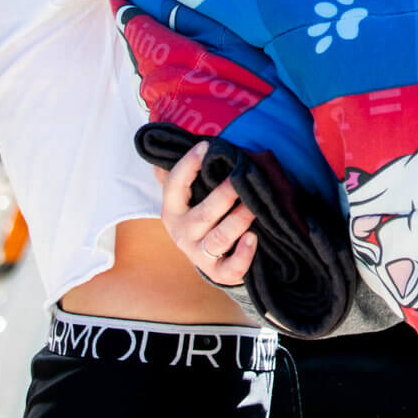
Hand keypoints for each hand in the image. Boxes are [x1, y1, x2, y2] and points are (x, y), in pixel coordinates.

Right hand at [155, 142, 257, 286]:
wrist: (212, 258)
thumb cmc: (202, 215)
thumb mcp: (187, 196)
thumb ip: (179, 175)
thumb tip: (162, 147)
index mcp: (173, 210)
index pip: (174, 186)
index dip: (188, 165)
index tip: (206, 145)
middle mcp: (183, 233)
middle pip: (203, 214)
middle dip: (224, 196)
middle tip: (242, 178)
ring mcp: (200, 254)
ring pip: (220, 238)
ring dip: (238, 221)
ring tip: (255, 206)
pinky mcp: (219, 272)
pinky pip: (231, 267)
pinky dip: (243, 255)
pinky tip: (254, 238)